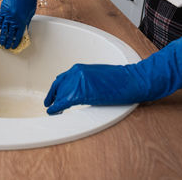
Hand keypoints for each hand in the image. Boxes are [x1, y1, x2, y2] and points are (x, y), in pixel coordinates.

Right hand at [0, 0, 39, 48]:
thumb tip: (23, 29)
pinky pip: (0, 20)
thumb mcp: (31, 11)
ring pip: (3, 28)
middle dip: (8, 41)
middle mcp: (14, 18)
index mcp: (22, 20)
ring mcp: (7, 13)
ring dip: (2, 36)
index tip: (14, 46)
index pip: (18, 34)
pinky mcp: (3, 8)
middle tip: (6, 47)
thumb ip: (26, 21)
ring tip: (1, 43)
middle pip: (10, 33)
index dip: (16, 41)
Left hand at [44, 32, 181, 113]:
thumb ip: (84, 80)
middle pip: (58, 87)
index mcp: (79, 69)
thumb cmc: (120, 79)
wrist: (132, 80)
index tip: (52, 96)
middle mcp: (75, 73)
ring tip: (53, 112)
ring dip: (55, 104)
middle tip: (49, 105)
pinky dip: (55, 108)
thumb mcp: (97, 75)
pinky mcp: (80, 93)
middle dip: (53, 97)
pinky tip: (53, 113)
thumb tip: (76, 90)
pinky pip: (62, 102)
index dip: (55, 89)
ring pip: (59, 95)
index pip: (61, 79)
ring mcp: (77, 82)